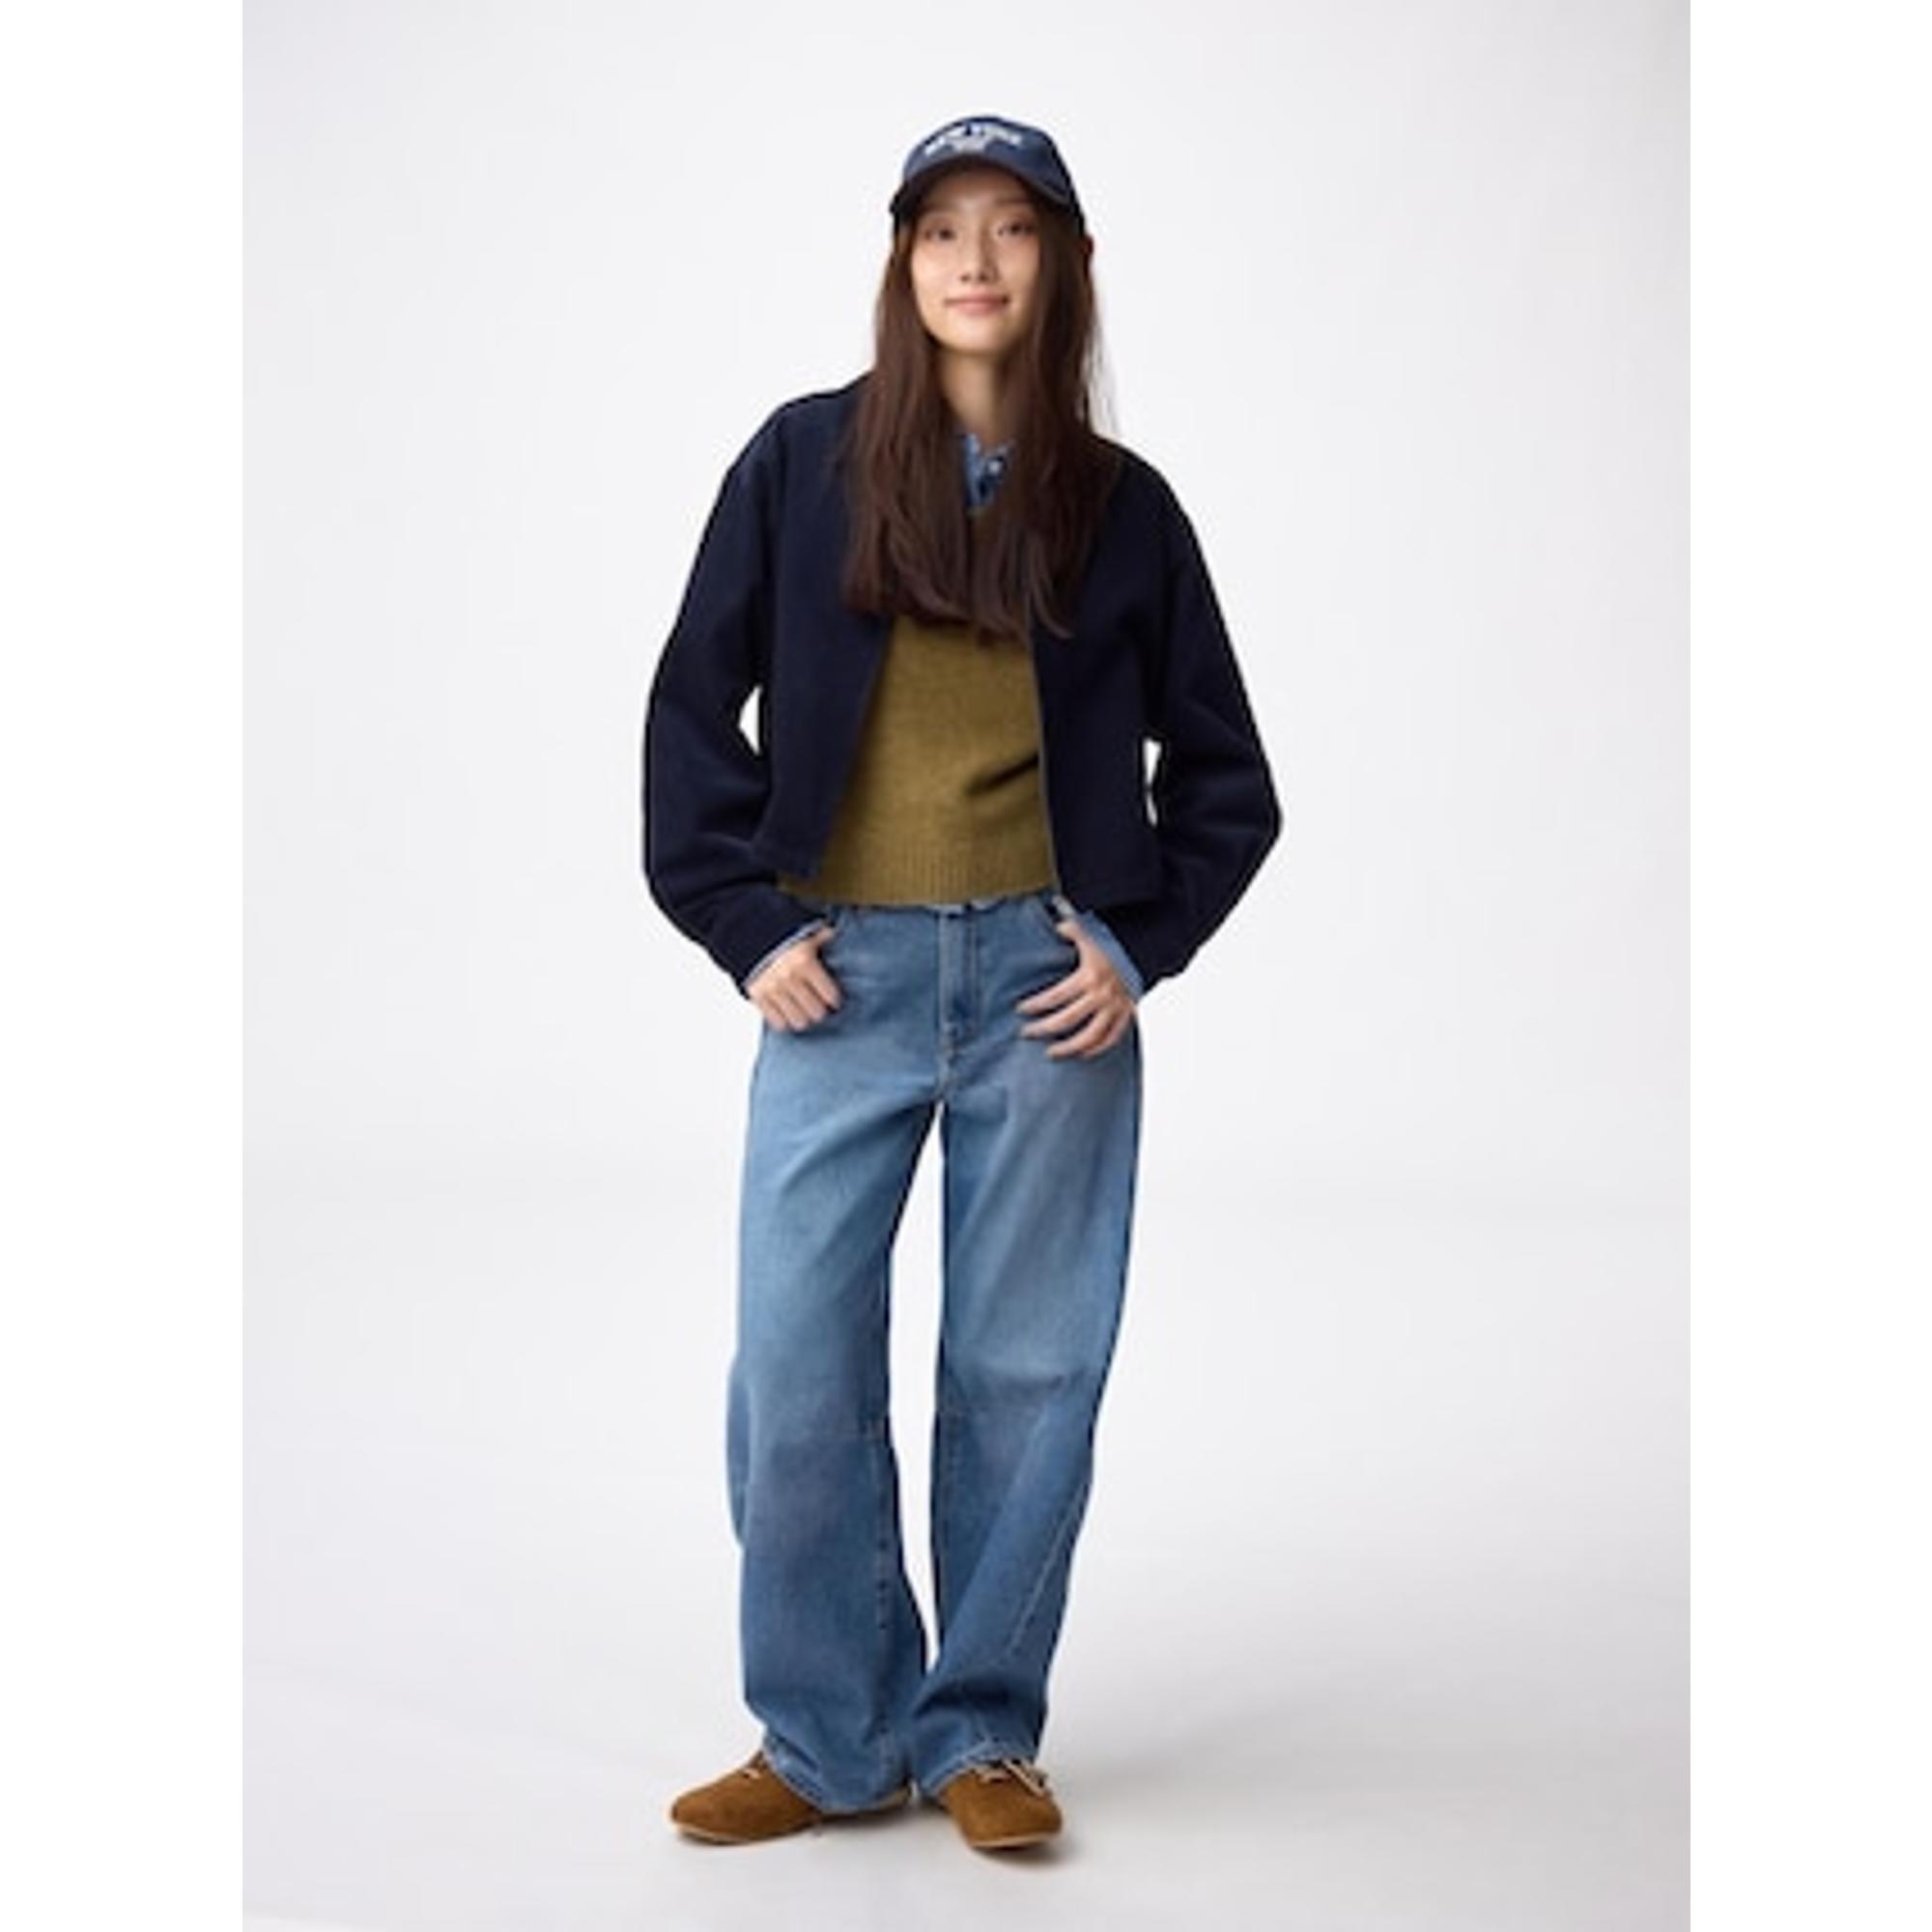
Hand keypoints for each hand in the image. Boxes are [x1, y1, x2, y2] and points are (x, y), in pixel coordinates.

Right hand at [747, 926, 842, 1030]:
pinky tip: (787, 1013)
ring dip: (803, 1018)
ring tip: (803, 1011)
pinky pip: (777, 1023)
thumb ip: (820, 936)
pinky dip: (784, 1021)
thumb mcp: (802, 932)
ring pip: (799, 1021)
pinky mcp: (758, 998)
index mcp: (804, 962)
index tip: (832, 1000)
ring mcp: (773, 990)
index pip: (830, 995)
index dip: (834, 1000)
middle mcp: (790, 978)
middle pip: (817, 1012)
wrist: (744, 935)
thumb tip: (833, 934)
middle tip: (817, 1006)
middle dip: (819, 1010)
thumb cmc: (777, 936)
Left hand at [1015, 915, 1136, 1058]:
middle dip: (1043, 1028)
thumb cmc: (1119, 942)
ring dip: (1068, 1047)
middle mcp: (1101, 996)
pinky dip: (1096, 1049)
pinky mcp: (1127, 1015)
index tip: (1021, 1009)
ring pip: (1089, 1037)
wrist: (1150, 951)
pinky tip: (1082, 1054)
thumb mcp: (1093, 933)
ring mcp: (1115, 1008)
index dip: (1035, 1005)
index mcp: (1089, 977)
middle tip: (1027, 1033)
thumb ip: (1072, 929)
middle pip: (1066, 1019)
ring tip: (1051, 1052)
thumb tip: (1057, 926)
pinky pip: (1111, 1039)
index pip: (1054, 997)